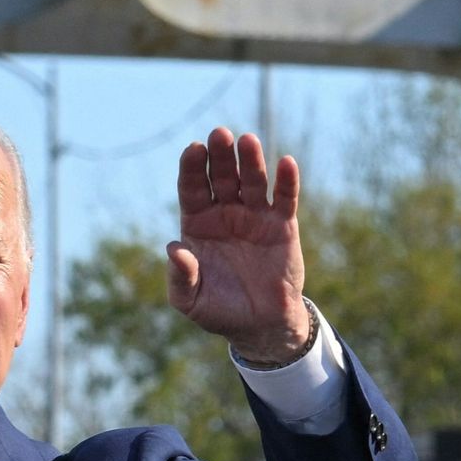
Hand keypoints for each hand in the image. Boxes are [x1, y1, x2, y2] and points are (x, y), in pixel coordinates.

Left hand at [167, 128, 310, 365]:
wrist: (260, 326)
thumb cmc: (219, 310)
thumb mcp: (190, 300)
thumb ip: (181, 276)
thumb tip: (173, 248)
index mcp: (198, 224)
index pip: (192, 188)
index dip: (192, 168)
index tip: (193, 149)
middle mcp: (225, 213)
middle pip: (221, 176)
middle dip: (219, 155)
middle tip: (219, 134)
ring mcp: (254, 216)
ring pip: (252, 181)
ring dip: (250, 160)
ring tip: (247, 141)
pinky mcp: (282, 226)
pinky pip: (284, 199)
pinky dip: (286, 181)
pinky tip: (286, 162)